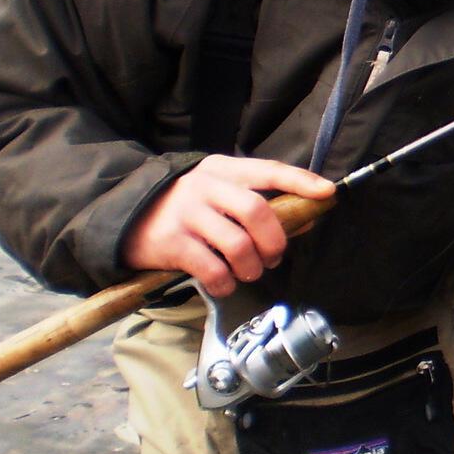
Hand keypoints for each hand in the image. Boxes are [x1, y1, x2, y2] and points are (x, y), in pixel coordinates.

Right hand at [121, 156, 334, 297]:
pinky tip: (223, 283)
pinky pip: (212, 269)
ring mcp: (187, 214)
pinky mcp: (171, 243)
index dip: (300, 181)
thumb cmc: (186, 208)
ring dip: (252, 267)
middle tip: (274, 258)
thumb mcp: (219, 194)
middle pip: (256, 211)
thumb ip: (259, 204)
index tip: (327, 193)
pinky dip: (225, 283)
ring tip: (248, 272)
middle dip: (275, 241)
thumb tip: (307, 219)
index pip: (268, 170)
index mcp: (222, 170)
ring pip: (238, 245)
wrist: (126, 217)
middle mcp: (205, 186)